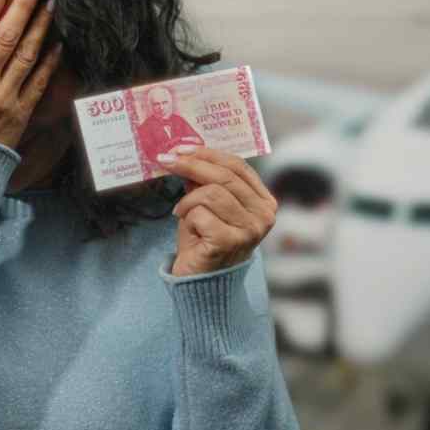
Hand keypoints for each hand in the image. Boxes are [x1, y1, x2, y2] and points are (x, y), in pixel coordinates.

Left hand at [159, 146, 277, 275]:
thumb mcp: (205, 204)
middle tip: (166, 160)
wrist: (201, 281)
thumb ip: (204, 181)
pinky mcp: (231, 242)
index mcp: (263, 202)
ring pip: (211, 193)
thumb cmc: (204, 241)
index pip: (238, 166)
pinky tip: (189, 230)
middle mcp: (264, 215)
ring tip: (182, 212)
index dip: (208, 154)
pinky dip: (188, 218)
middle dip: (191, 165)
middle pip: (225, 176)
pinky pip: (201, 214)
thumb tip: (186, 151)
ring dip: (188, 200)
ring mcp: (250, 230)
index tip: (181, 148)